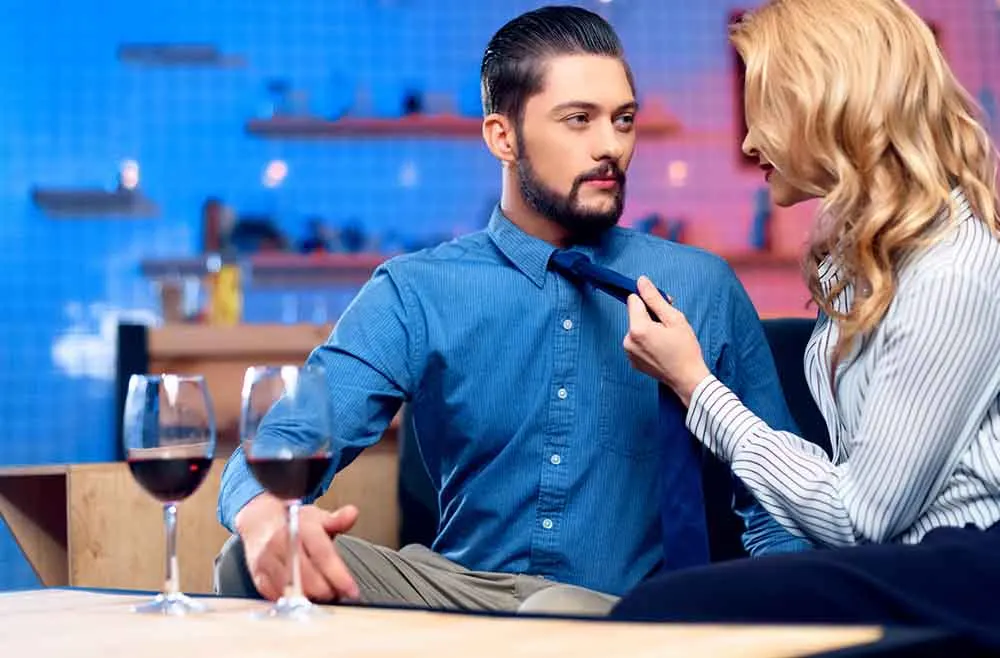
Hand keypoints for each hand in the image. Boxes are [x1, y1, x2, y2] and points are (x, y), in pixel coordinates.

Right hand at [235, 493, 360, 601]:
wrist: (260, 523)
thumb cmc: (294, 524)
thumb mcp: (318, 517)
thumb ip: (337, 520)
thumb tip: (352, 514)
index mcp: (300, 528)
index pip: (322, 554)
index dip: (339, 576)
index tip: (352, 591)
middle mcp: (281, 544)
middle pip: (307, 576)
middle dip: (327, 590)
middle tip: (339, 595)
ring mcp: (267, 561)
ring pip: (291, 589)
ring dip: (311, 599)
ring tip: (324, 599)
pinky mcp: (258, 576)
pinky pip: (275, 596)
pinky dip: (292, 602)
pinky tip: (304, 600)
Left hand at [624, 276, 711, 404]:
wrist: (688, 379)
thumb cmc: (685, 349)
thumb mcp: (674, 319)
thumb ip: (655, 299)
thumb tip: (641, 281)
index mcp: (637, 328)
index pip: (633, 300)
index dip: (648, 301)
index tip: (662, 309)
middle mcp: (628, 340)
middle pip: (634, 315)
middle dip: (650, 315)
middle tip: (669, 326)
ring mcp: (629, 352)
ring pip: (636, 328)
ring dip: (648, 329)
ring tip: (666, 339)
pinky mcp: (632, 361)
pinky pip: (637, 343)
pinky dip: (646, 342)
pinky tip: (661, 349)